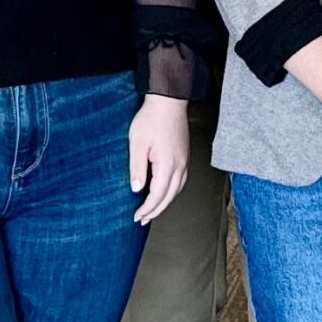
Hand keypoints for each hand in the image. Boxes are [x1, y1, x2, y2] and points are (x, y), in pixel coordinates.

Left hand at [127, 95, 189, 224]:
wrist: (168, 102)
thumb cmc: (152, 119)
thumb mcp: (137, 143)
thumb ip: (137, 168)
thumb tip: (137, 188)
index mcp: (167, 164)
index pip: (158, 195)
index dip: (147, 209)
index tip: (136, 216)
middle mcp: (180, 165)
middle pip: (169, 196)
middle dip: (155, 210)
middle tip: (142, 220)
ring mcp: (184, 161)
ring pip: (177, 190)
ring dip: (164, 203)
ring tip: (152, 210)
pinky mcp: (184, 156)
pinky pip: (181, 180)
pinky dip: (172, 192)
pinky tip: (165, 192)